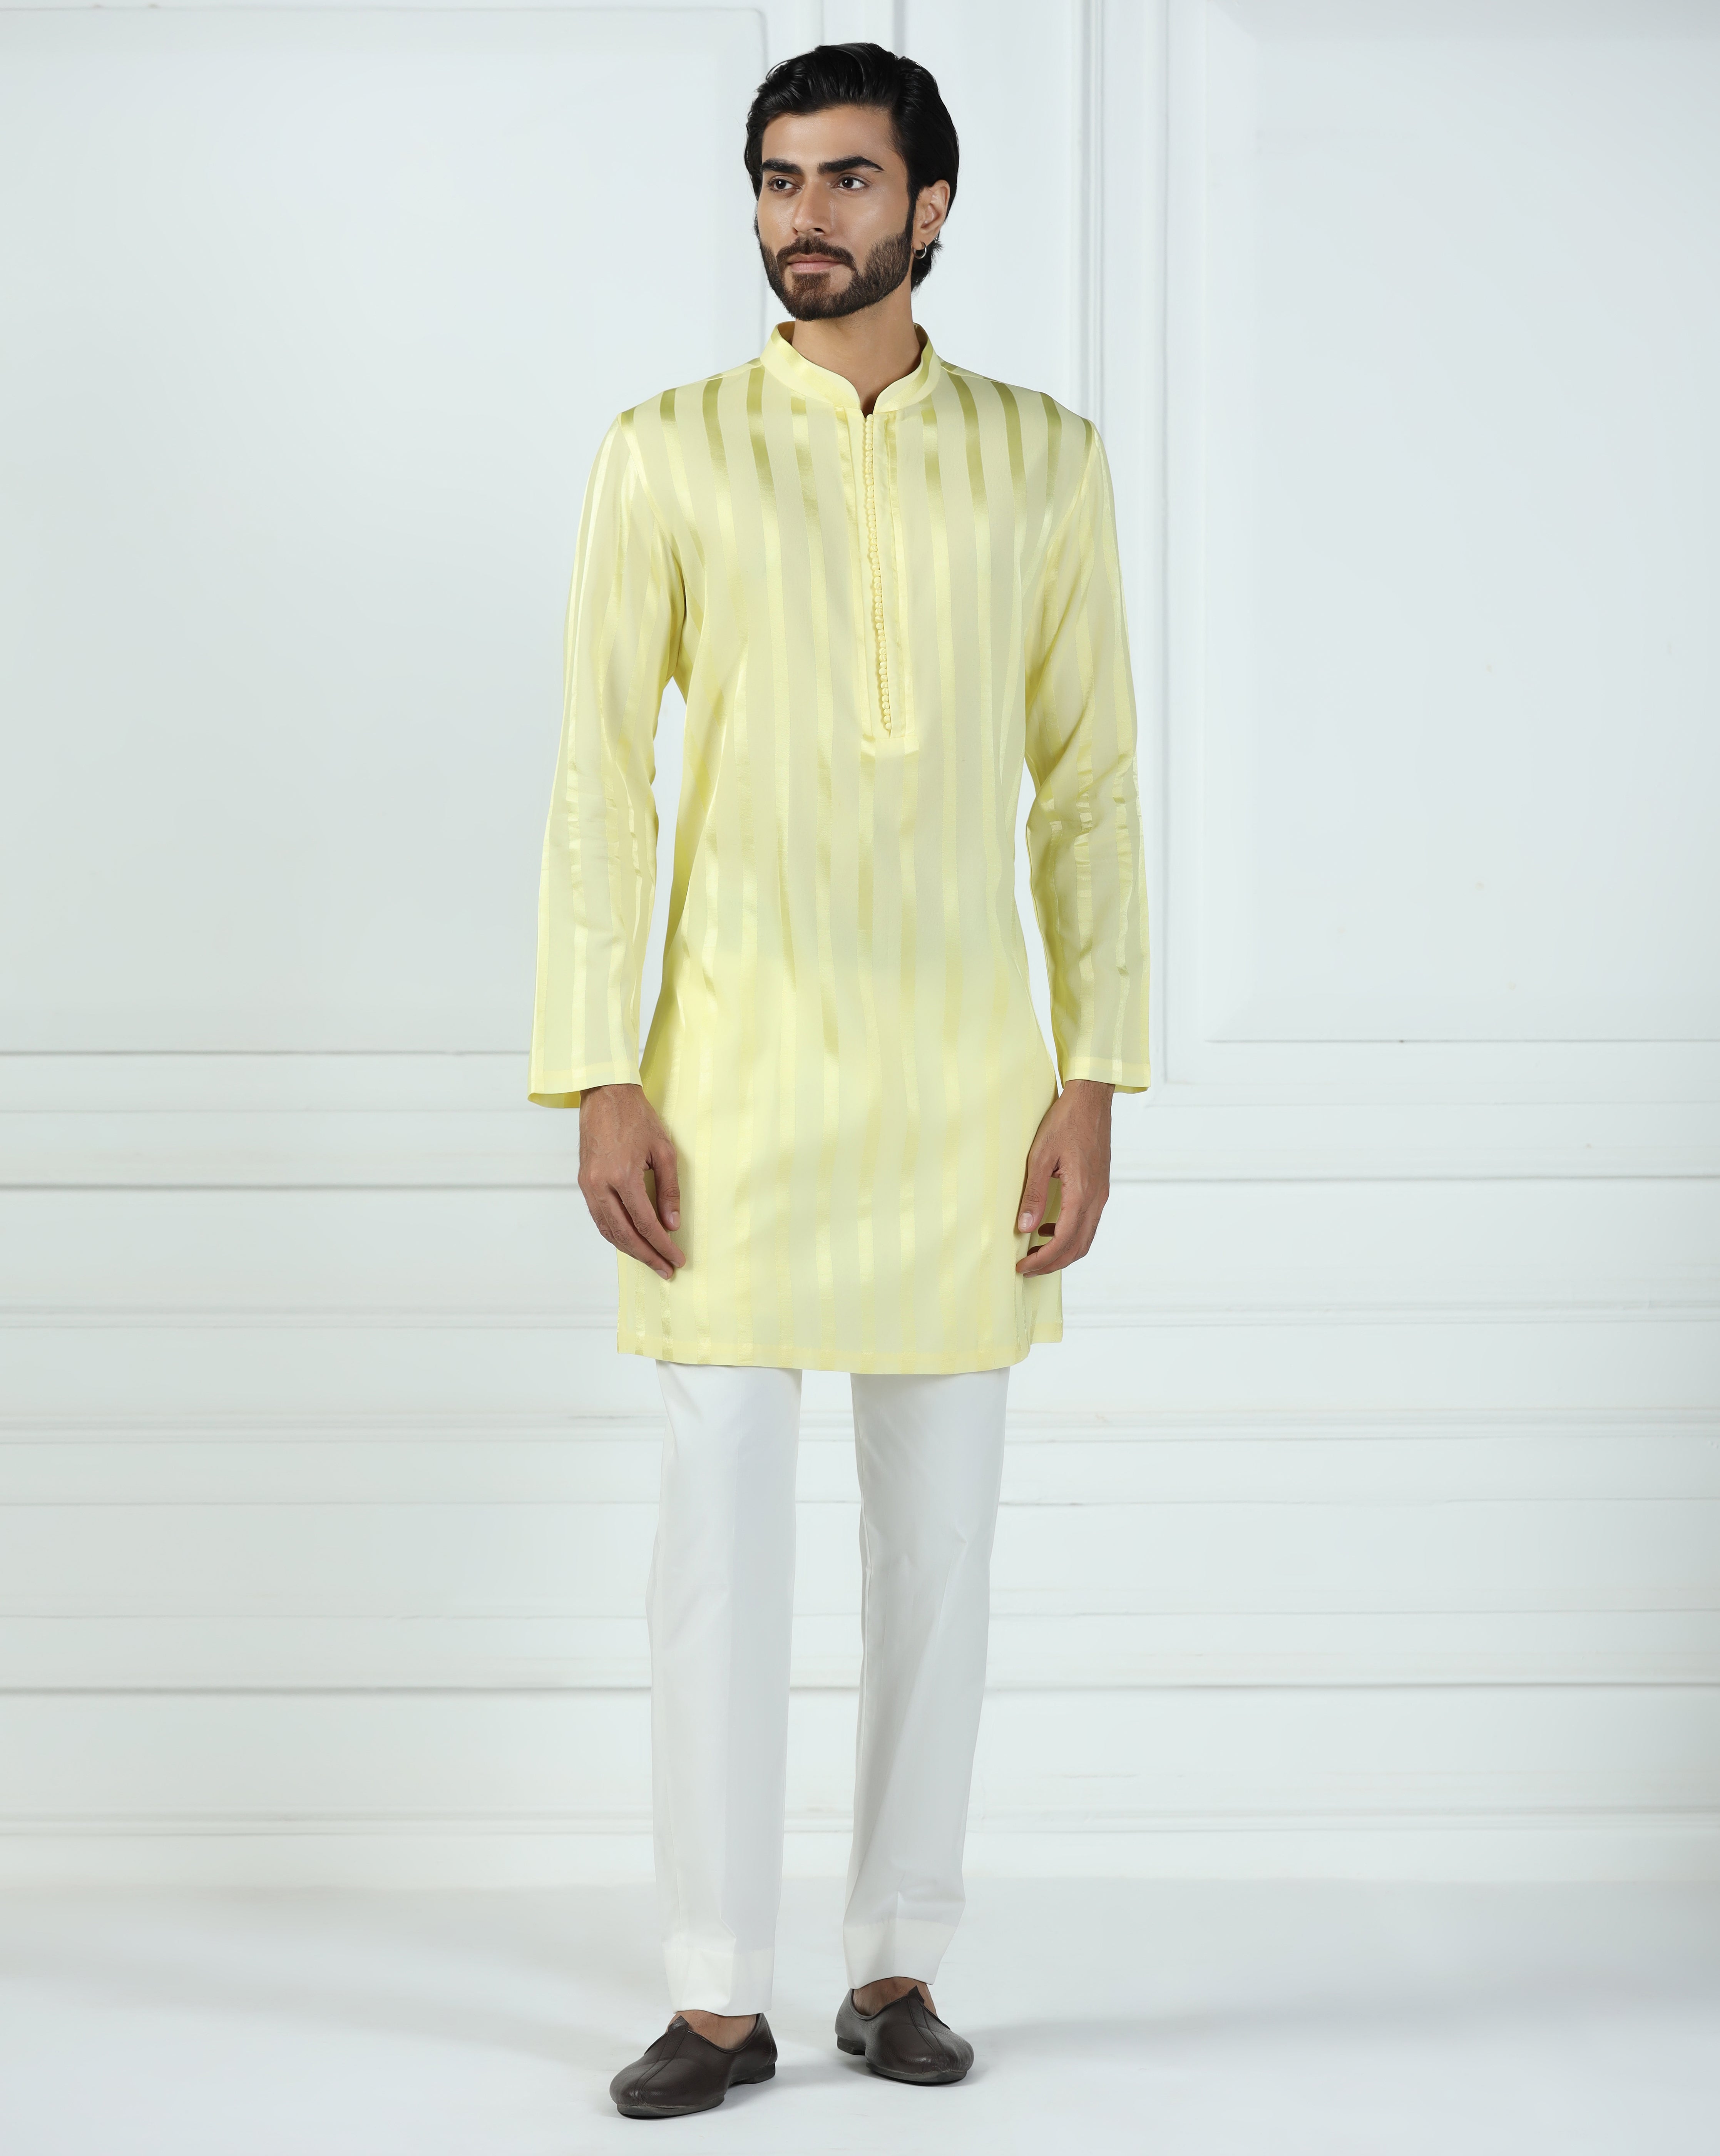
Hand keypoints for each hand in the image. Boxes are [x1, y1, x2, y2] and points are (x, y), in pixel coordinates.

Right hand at [577, 1084, 684, 1281]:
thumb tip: (672, 1224)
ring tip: (651, 1260)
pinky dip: (615, 1234)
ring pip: (608, 1230)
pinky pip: (599, 1218)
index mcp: (623, 1175)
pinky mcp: (584, 1182)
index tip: (677, 1259)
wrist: (605, 1095)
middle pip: (624, 1234)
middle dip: (647, 1255)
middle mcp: (601, 1184)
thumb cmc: (638, 1118)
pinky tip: (630, 1241)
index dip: (662, 1245)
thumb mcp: (664, 1150)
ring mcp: (588, 1185)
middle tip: (666, 1270)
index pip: (645, 1223)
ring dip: (630, 1250)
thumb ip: (669, 1189)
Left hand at [1014, 1078, 1113, 1275]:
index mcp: (1081, 1193)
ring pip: (1085, 1238)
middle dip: (1053, 1263)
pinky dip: (1070, 1234)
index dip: (1043, 1260)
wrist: (1091, 1100)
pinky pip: (1088, 1222)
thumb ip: (1033, 1194)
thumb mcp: (1040, 1155)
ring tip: (1036, 1253)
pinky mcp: (1100, 1188)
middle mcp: (1096, 1198)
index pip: (1063, 1241)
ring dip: (1062, 1251)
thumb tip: (1024, 1227)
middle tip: (1027, 1268)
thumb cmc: (1065, 1122)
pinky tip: (1049, 1227)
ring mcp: (1101, 1194)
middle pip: (1078, 1247)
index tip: (1022, 1267)